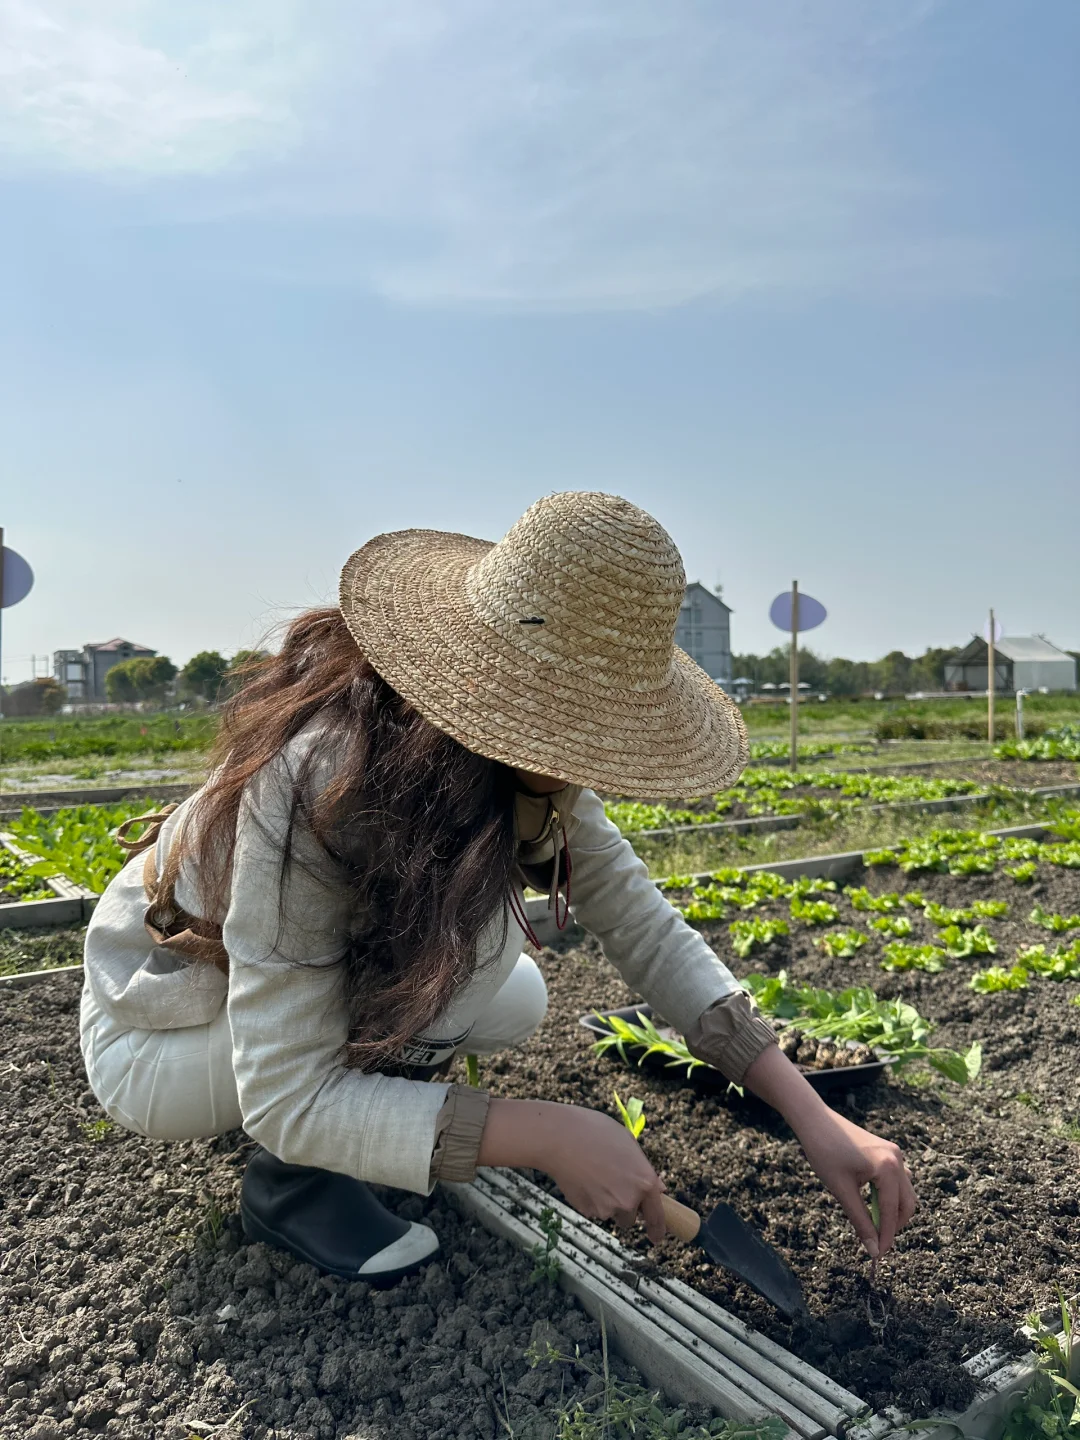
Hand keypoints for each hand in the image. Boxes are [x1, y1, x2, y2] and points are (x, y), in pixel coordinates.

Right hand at [477, 1098, 667, 1242]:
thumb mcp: (628, 1142)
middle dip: (625, 1205)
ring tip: (593, 1173)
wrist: (560, 1138)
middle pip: (631, 1218)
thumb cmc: (595, 1132)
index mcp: (644, 1181)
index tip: (656, 1238)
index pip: (657, 1215)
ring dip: (607, 1201)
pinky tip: (582, 1178)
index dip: (657, 1229)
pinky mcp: (587, 1211)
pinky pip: (593, 1209)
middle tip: (612, 1181)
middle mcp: (629, 1200)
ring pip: (611, 1213)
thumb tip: (658, 1188)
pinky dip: (590, 1199)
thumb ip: (644, 1169)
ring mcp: (607, 1208)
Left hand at [793, 1106, 915, 1257]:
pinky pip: (896, 1180)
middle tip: (876, 1242)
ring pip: (903, 1193)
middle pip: (906, 1204)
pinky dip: (888, 1196)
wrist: (814, 1120)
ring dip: (891, 1210)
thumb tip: (874, 1250)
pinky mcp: (887, 1152)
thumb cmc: (824, 1152)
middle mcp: (897, 1159)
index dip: (886, 1236)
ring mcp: (894, 1153)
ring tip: (871, 1222)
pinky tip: (870, 1202)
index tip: (879, 1255)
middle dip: (893, 1225)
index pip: (892, 1211)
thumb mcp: (842, 1190)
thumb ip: (861, 1222)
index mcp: (888, 1167)